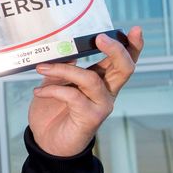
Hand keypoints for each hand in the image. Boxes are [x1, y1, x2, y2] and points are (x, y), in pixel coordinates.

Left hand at [29, 27, 143, 155]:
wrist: (47, 143)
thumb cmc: (52, 112)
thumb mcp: (54, 84)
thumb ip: (62, 68)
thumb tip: (65, 51)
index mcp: (101, 80)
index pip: (123, 61)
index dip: (132, 45)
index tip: (134, 29)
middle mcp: (106, 92)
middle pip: (124, 68)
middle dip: (115, 50)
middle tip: (100, 38)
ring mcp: (100, 105)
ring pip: (91, 79)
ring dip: (64, 70)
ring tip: (42, 68)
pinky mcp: (90, 118)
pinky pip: (73, 96)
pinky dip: (52, 90)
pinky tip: (38, 91)